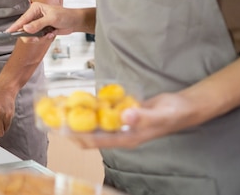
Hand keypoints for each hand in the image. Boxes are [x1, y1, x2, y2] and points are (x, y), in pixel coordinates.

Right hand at [6, 2, 78, 42]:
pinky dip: (44, 38)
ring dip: (40, 38)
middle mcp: (34, 16)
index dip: (15, 26)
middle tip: (39, 38)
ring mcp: (37, 24)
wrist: (74, 22)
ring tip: (50, 34)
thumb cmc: (65, 16)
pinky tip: (52, 34)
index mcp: (35, 8)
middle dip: (32, 36)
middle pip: (24, 29)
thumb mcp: (52, 19)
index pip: (22, 19)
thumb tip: (25, 28)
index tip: (8, 33)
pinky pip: (37, 38)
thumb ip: (38, 24)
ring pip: (31, 36)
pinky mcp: (41, 30)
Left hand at [69, 92, 196, 148]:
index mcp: (127, 138)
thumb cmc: (173, 113)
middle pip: (91, 134)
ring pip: (95, 123)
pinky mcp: (123, 114)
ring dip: (80, 117)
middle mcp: (122, 133)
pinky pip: (104, 113)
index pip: (95, 141)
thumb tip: (124, 116)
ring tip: (62, 107)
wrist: (185, 107)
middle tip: (54, 115)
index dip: (76, 136)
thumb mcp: (159, 115)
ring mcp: (122, 124)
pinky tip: (83, 99)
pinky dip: (93, 107)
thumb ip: (142, 116)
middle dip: (72, 127)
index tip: (59, 129)